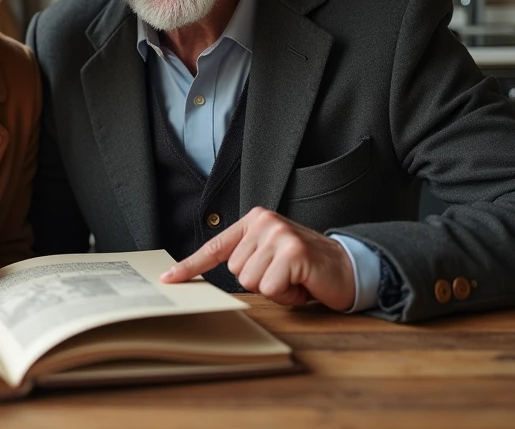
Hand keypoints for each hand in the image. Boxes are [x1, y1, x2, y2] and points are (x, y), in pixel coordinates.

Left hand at [159, 207, 355, 310]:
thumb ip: (246, 258)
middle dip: (260, 281)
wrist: (347, 268)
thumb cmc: (304, 266)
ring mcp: (279, 235)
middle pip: (236, 271)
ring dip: (275, 289)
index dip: (190, 266)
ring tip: (294, 278)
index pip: (216, 247)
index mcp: (254, 221)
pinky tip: (302, 282)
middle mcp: (265, 222)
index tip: (168, 278)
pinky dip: (288, 294)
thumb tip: (210, 277)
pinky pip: (271, 288)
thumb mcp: (270, 255)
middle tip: (285, 274)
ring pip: (251, 281)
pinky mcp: (293, 252)